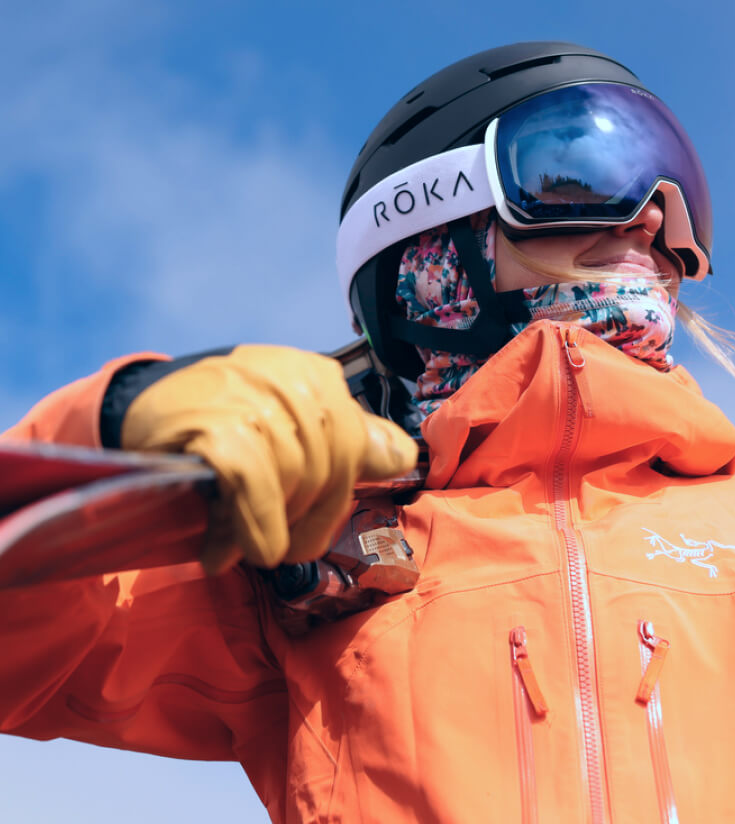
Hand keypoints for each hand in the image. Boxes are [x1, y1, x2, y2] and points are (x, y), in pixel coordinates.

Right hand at [120, 345, 417, 572]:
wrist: (138, 412)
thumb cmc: (219, 426)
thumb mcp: (288, 426)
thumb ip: (349, 442)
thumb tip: (403, 457)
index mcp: (318, 378)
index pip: (363, 450)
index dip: (335, 499)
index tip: (304, 520)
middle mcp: (295, 380)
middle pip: (333, 472)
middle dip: (305, 520)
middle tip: (270, 543)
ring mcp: (257, 399)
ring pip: (297, 483)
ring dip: (268, 529)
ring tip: (235, 542)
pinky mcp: (219, 427)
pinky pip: (257, 487)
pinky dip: (252, 525)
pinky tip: (234, 548)